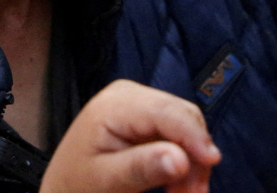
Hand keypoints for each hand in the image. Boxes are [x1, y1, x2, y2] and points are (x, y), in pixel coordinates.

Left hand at [40, 80, 221, 192]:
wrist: (65, 187)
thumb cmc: (79, 184)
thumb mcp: (107, 181)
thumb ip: (142, 168)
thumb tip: (182, 159)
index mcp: (115, 105)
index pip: (166, 112)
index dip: (193, 135)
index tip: (211, 162)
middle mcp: (130, 94)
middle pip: (183, 116)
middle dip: (195, 155)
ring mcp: (140, 103)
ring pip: (187, 124)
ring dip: (193, 161)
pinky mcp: (147, 116)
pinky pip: (179, 132)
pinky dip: (185, 159)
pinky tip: (179, 183)